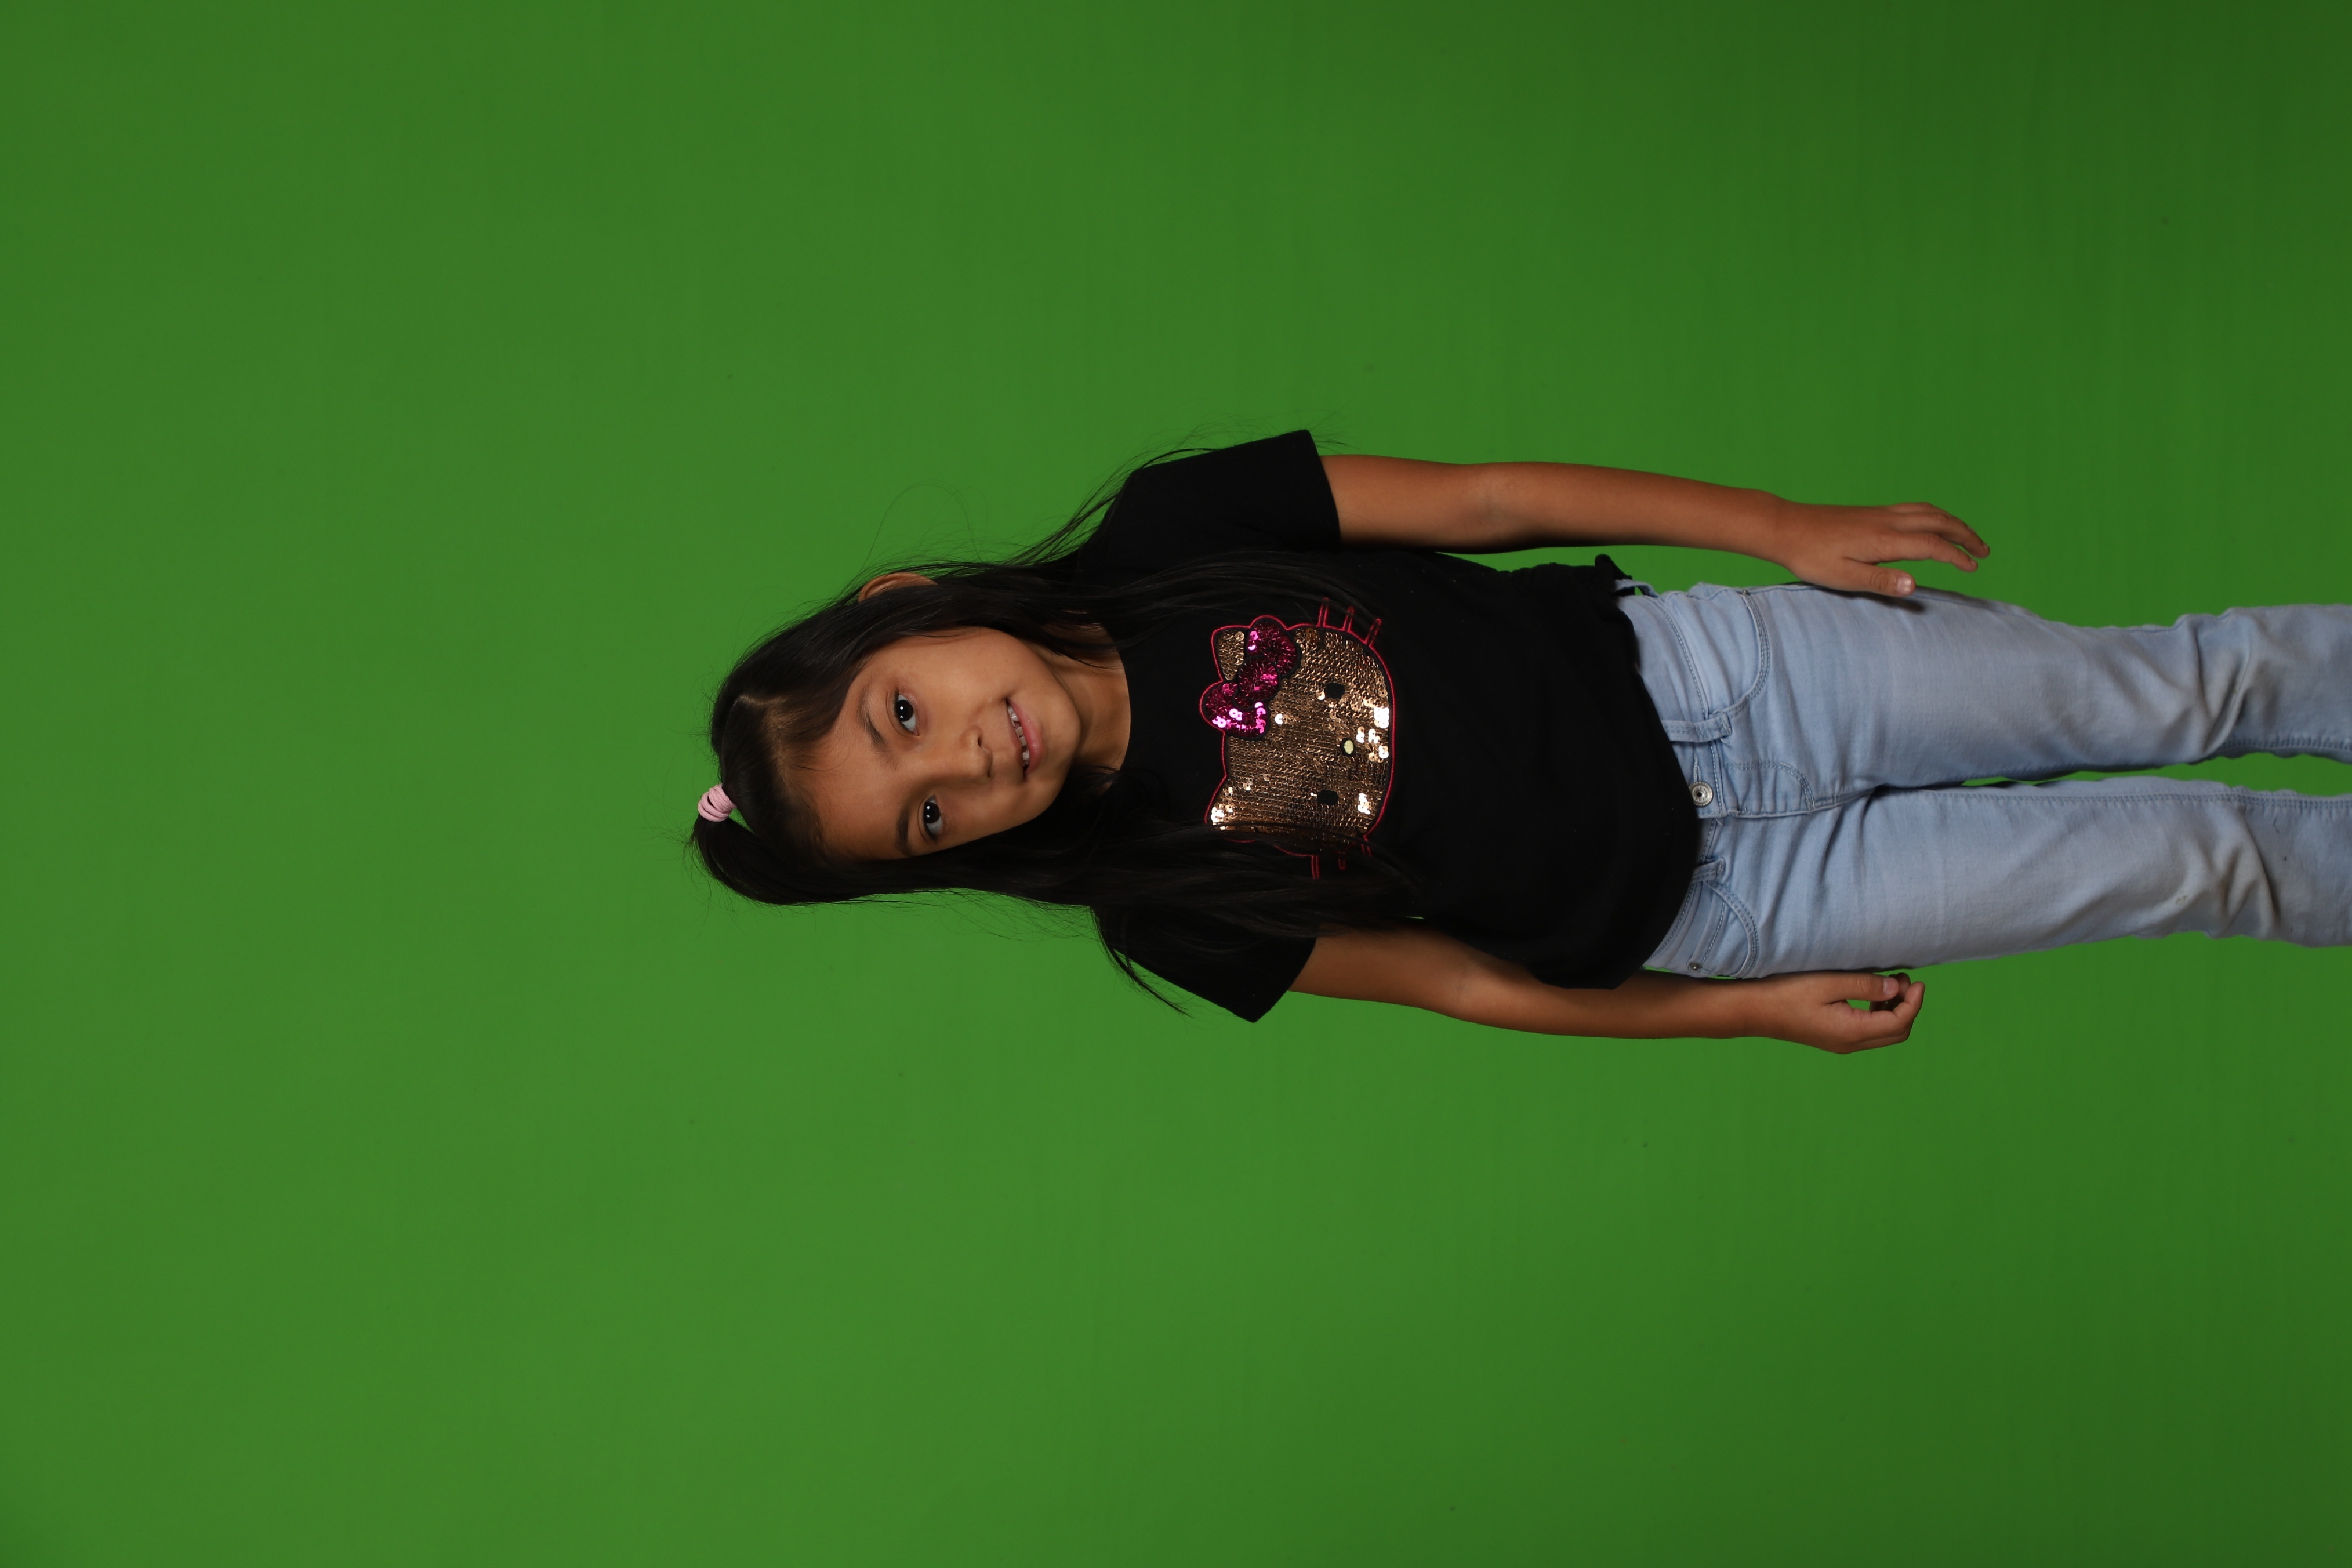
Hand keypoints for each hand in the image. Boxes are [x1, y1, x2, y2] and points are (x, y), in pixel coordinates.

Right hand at [1749, 970, 1924, 1051]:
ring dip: (1894, 1010)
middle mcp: (1851, 1043)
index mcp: (1853, 1031)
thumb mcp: (1829, 983)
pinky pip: (1869, 1031)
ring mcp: (1842, 1043)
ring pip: (1884, 1033)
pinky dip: (1879, 1014)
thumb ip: (1865, 985)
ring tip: (1889, 983)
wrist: (1755, 1010)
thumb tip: (1896, 988)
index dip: (1914, 1002)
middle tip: (1904, 980)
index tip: (1917, 980)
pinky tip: (1870, 995)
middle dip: (1908, 1007)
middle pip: (1897, 1032)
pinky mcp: (1834, 1038)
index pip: (1899, 1022)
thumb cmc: (1788, 993)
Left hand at [1765, 500, 1988, 597]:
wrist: (1785, 528)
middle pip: (1939, 521)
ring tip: (1968, 537)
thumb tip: (1915, 584)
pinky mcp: (1872, 512)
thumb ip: (1880, 580)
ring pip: (1928, 511)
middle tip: (1985, 551)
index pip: (1933, 545)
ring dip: (1953, 522)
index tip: (1974, 567)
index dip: (1957, 556)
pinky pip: (1914, 508)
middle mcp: (1888, 521)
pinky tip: (1933, 524)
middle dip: (1966, 535)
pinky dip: (1935, 515)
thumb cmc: (1810, 556)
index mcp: (1885, 539)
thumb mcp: (1843, 576)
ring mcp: (1880, 513)